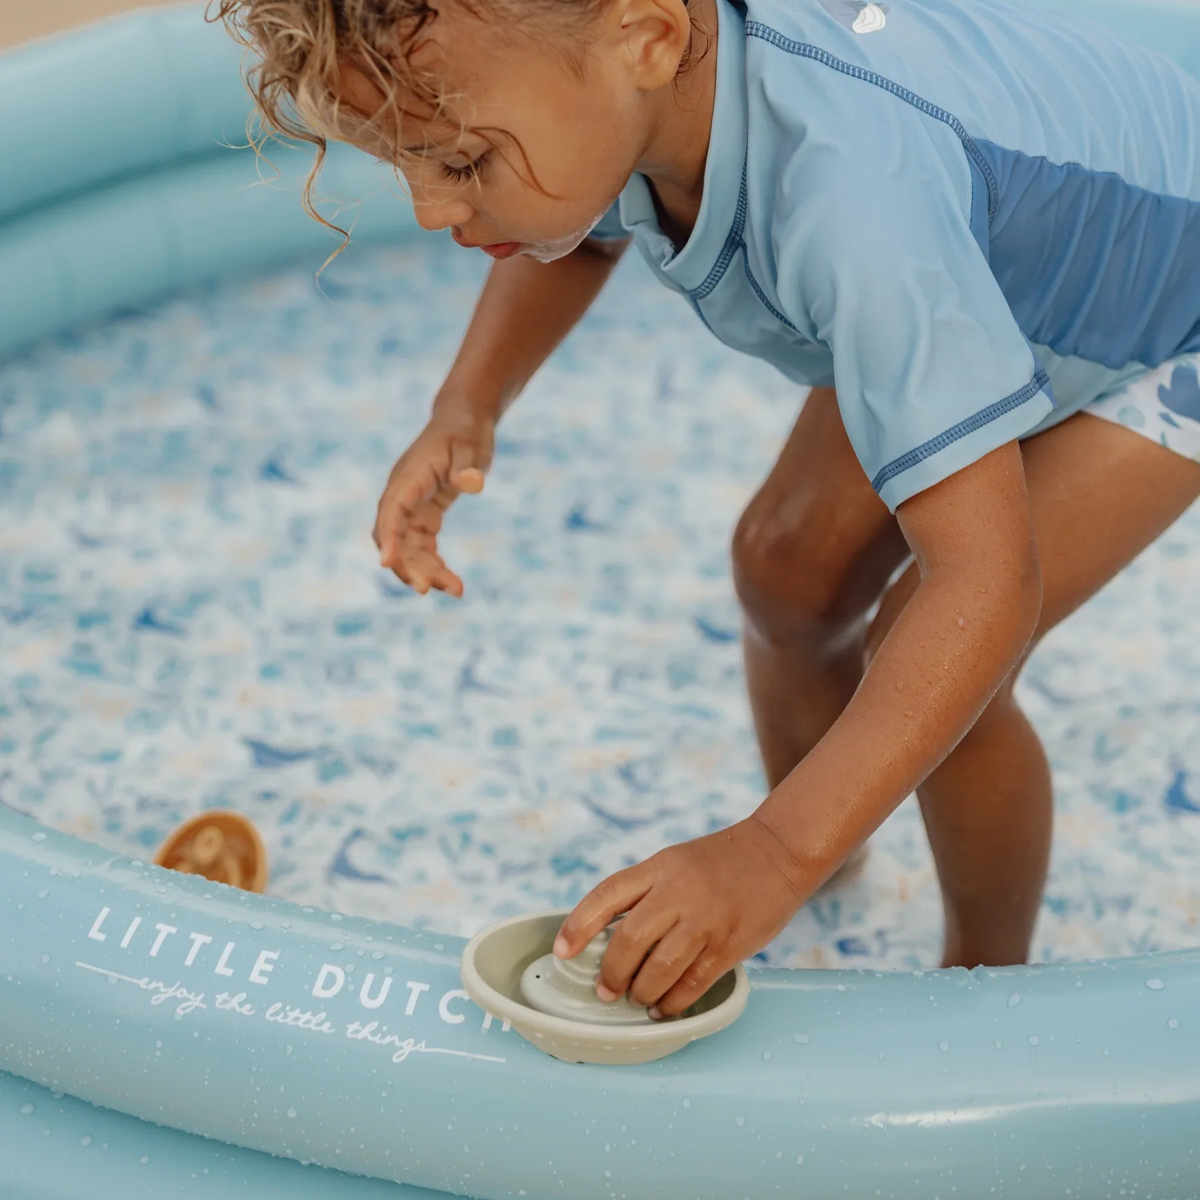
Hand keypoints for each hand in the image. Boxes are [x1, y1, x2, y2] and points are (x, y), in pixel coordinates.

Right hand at [373, 399, 495, 595]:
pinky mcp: (423, 515)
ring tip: (455, 590)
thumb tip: (472, 484)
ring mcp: (410, 507)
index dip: (388, 537)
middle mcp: (403, 494)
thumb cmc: (467, 431)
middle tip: (427, 590)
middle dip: (406, 564)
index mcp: (409, 477)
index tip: (386, 562)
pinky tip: (453, 584)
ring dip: (424, 571)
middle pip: (394, 536)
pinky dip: (433, 565)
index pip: (391, 510)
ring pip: (407, 548)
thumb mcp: (472, 445)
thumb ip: (468, 465)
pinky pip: (421, 547)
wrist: (464, 421)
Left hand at [553, 818, 806, 1017]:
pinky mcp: (730, 944)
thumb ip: (645, 892)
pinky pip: (692, 983)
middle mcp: (678, 892)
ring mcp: (705, 920)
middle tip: (606, 990)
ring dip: (641, 992)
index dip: (578, 925)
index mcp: (658, 867)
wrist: (779, 852)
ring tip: (638, 999)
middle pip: (629, 940)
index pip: (607, 894)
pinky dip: (673, 1002)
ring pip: (659, 968)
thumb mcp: (675, 862)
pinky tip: (665, 1008)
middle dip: (612, 973)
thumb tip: (608, 935)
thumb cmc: (720, 862)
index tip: (562, 951)